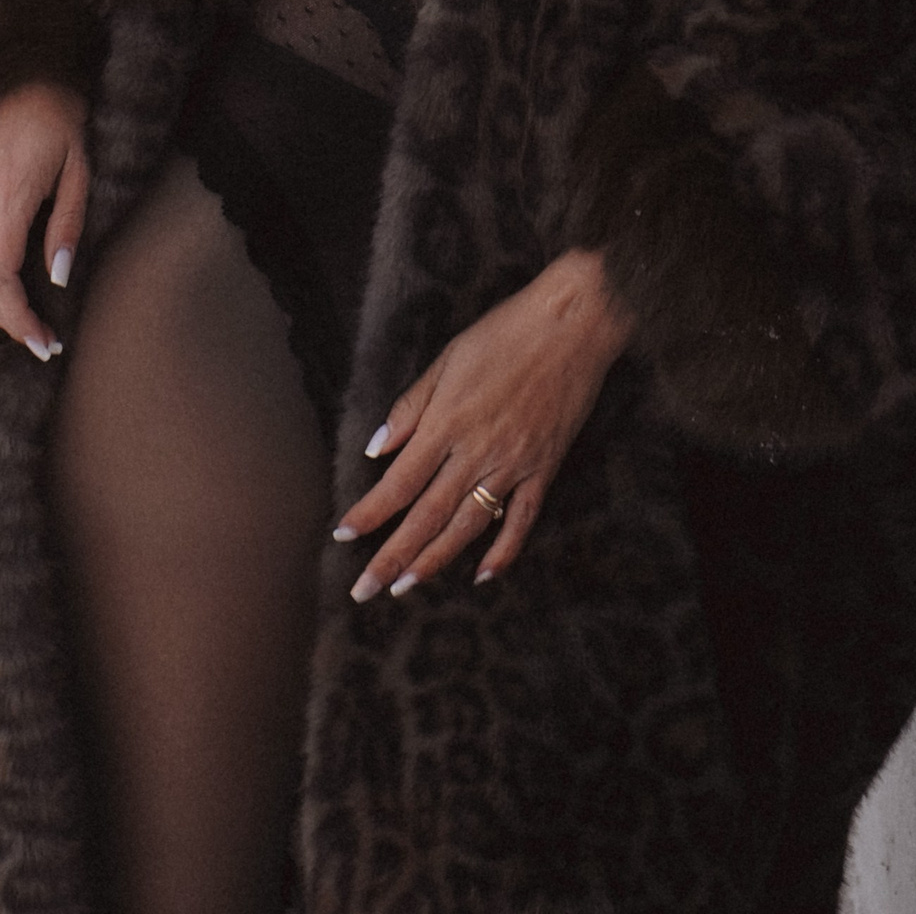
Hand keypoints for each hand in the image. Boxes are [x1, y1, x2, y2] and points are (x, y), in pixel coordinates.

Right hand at [0, 80, 88, 360]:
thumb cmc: (62, 122)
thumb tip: (59, 278)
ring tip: (19, 323)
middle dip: (5, 322)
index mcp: (10, 196)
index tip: (44, 341)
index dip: (18, 318)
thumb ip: (68, 224)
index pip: (0, 276)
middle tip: (40, 343)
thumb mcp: (80, 169)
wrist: (25, 79)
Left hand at [333, 249, 633, 599]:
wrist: (572, 325)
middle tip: (364, 590)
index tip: (343, 536)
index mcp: (447, 422)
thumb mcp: (448, 358)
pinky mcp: (543, 468)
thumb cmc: (506, 332)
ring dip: (434, 561)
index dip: (369, 514)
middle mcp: (476, 452)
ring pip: (468, 526)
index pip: (399, 482)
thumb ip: (411, 407)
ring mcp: (513, 464)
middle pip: (427, 516)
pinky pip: (522, 519)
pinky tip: (483, 575)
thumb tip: (377, 448)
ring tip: (407, 587)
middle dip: (391, 557)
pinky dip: (503, 551)